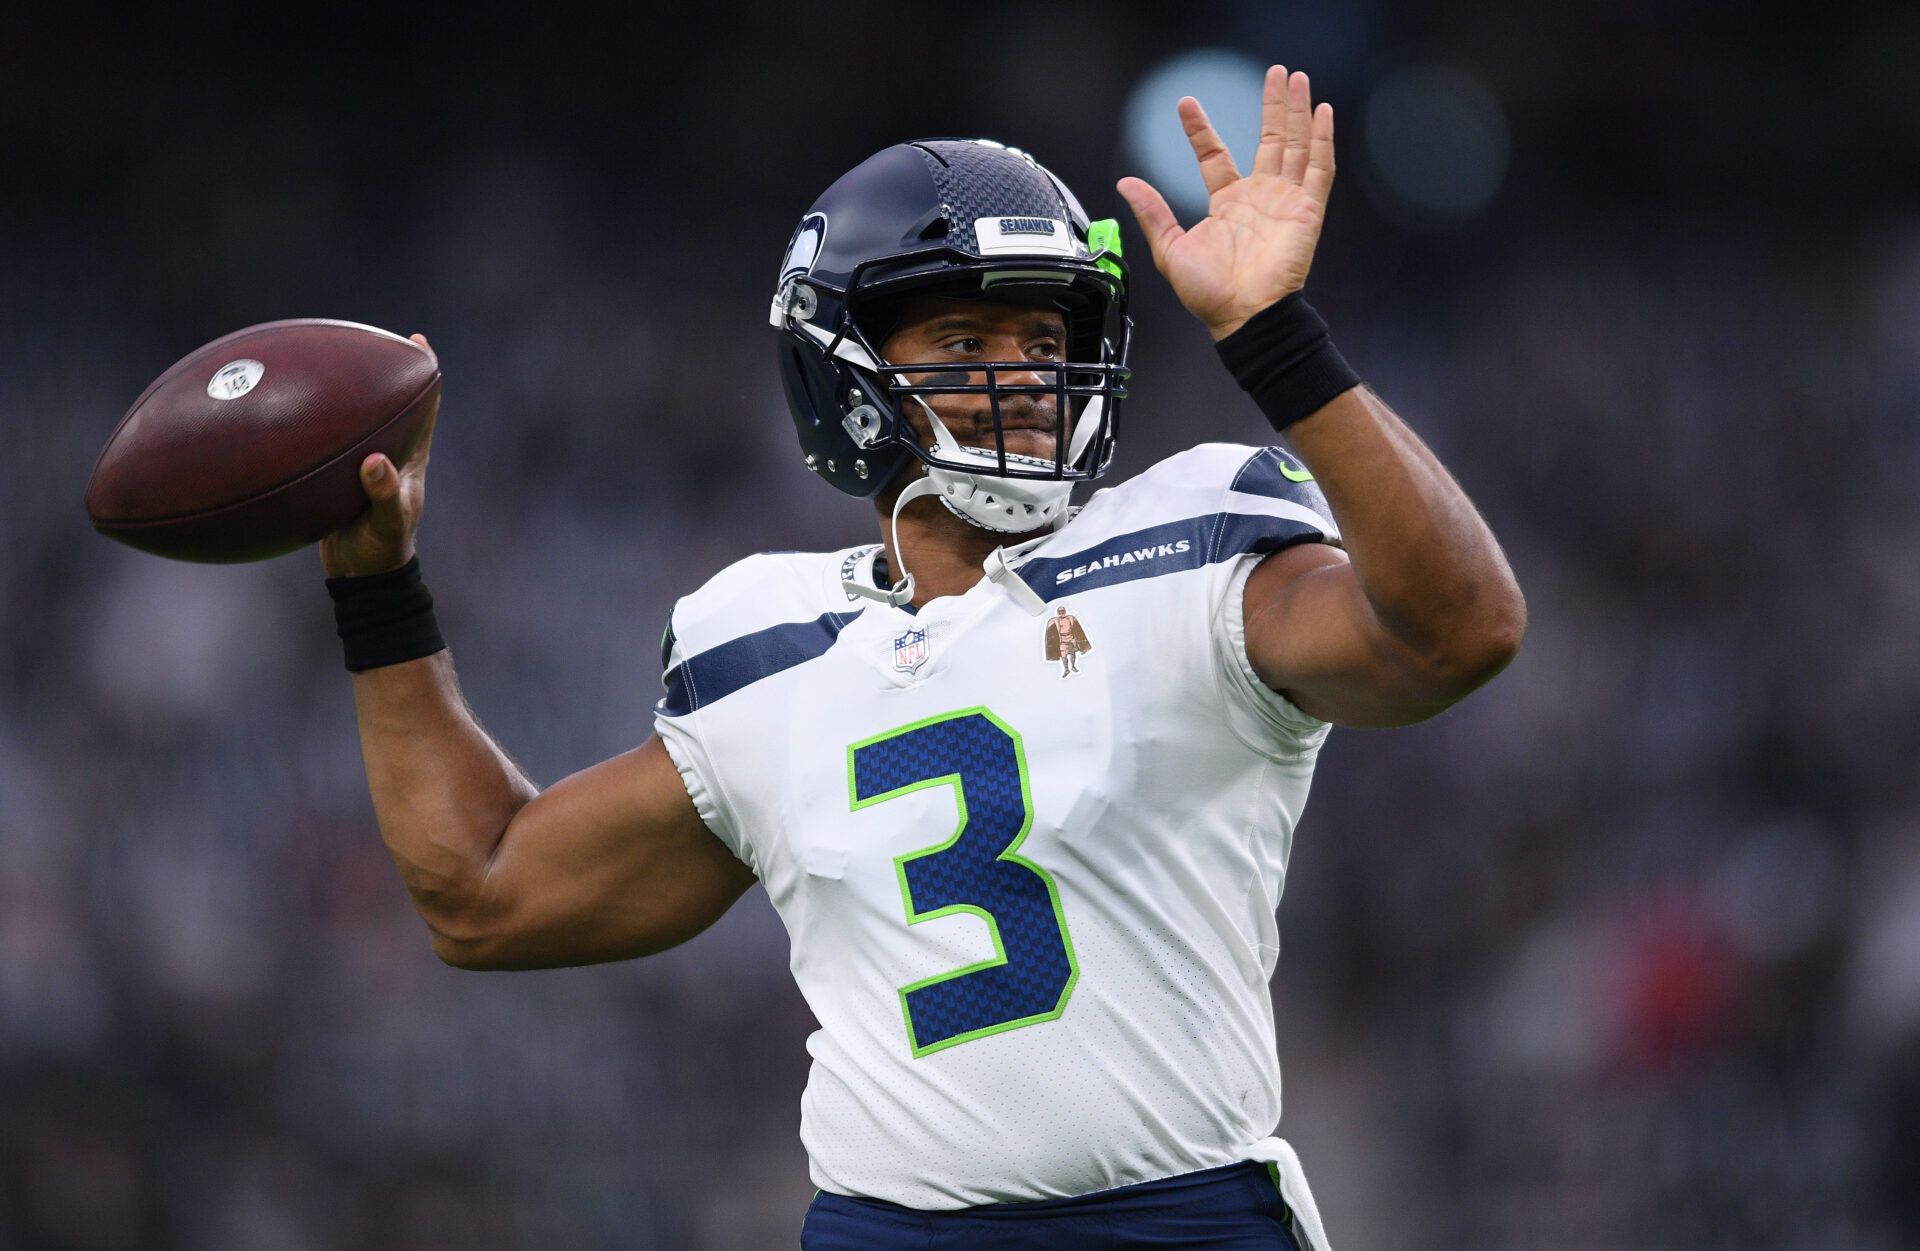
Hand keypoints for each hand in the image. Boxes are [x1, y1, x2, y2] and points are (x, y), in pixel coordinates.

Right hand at [319, 333, 439, 576]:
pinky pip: (327, 441)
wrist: (362, 577)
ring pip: (357, 419)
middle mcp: (390, 453)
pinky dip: (312, 425)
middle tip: (365, 338)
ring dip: (343, 395)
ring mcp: (363, 464)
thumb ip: (384, 494)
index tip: (418, 342)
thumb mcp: (386, 525)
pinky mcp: (338, 476)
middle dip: (381, 371)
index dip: (426, 373)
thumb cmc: (383, 551)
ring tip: (319, 363)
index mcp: (410, 458)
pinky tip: (283, 413)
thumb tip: (375, 462)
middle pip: (390, 403)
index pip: (425, 407)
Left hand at [1117, 66, 1334, 341]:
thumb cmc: (1209, 294)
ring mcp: (1285, 201)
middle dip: (1271, 105)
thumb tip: (1126, 183)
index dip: (1201, 129)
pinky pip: (1318, 169)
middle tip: (1273, 72)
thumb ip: (1152, 213)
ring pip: (1295, 144)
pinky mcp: (1307, 210)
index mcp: (1227, 204)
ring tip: (1296, 78)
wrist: (1242, 317)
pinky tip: (1321, 111)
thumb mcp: (1169, 249)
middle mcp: (1259, 197)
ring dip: (1296, 111)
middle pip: (1268, 139)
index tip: (1185, 104)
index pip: (1214, 155)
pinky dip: (1321, 140)